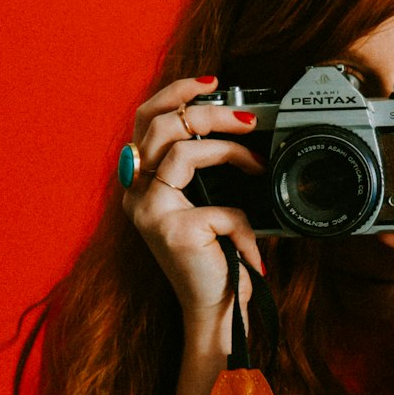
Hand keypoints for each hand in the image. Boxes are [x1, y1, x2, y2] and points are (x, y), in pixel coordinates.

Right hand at [122, 78, 265, 329]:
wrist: (216, 312)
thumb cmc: (215, 258)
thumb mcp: (207, 203)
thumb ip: (205, 168)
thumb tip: (236, 122)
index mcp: (142, 182)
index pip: (146, 119)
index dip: (175, 91)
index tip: (212, 82)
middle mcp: (137, 194)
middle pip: (162, 124)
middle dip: (210, 112)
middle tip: (247, 119)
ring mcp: (151, 212)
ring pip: (185, 151)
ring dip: (231, 150)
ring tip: (256, 164)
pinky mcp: (175, 231)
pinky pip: (222, 207)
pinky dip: (245, 225)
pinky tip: (251, 247)